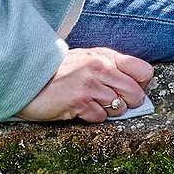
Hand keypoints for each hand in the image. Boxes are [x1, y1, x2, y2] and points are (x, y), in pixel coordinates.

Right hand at [18, 47, 152, 121]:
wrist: (29, 78)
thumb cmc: (61, 72)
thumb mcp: (88, 59)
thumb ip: (111, 68)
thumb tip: (135, 86)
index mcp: (106, 56)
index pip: (144, 71)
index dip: (141, 85)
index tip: (130, 90)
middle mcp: (101, 68)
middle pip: (135, 94)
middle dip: (128, 103)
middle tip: (111, 102)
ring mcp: (90, 85)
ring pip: (119, 108)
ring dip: (108, 111)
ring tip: (91, 103)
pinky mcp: (79, 102)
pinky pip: (100, 117)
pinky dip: (93, 117)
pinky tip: (80, 109)